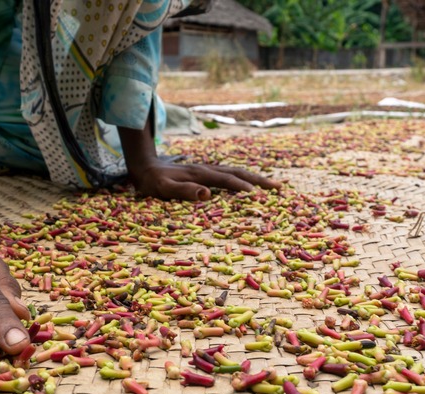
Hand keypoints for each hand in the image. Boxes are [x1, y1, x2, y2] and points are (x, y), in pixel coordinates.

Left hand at [129, 159, 281, 200]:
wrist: (144, 167)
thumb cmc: (153, 182)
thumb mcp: (163, 189)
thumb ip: (183, 191)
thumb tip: (206, 194)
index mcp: (200, 174)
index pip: (226, 180)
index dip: (241, 187)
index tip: (257, 195)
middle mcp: (208, 169)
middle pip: (238, 172)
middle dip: (259, 179)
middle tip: (279, 187)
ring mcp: (208, 169)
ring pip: (236, 171)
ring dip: (255, 177)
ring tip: (273, 184)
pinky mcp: (206, 172)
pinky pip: (230, 174)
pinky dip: (244, 177)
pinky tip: (250, 183)